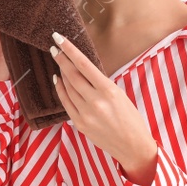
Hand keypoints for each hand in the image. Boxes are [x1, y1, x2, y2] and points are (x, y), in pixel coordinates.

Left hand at [48, 31, 158, 184]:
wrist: (133, 146)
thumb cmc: (131, 119)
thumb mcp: (120, 96)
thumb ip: (101, 84)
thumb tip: (83, 69)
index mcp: (109, 91)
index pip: (84, 65)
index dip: (69, 50)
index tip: (59, 38)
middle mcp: (95, 102)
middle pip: (71, 75)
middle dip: (61, 58)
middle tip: (53, 46)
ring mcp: (85, 114)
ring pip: (67, 87)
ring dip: (61, 72)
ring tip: (58, 60)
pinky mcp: (80, 124)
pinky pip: (66, 102)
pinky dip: (60, 89)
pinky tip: (57, 80)